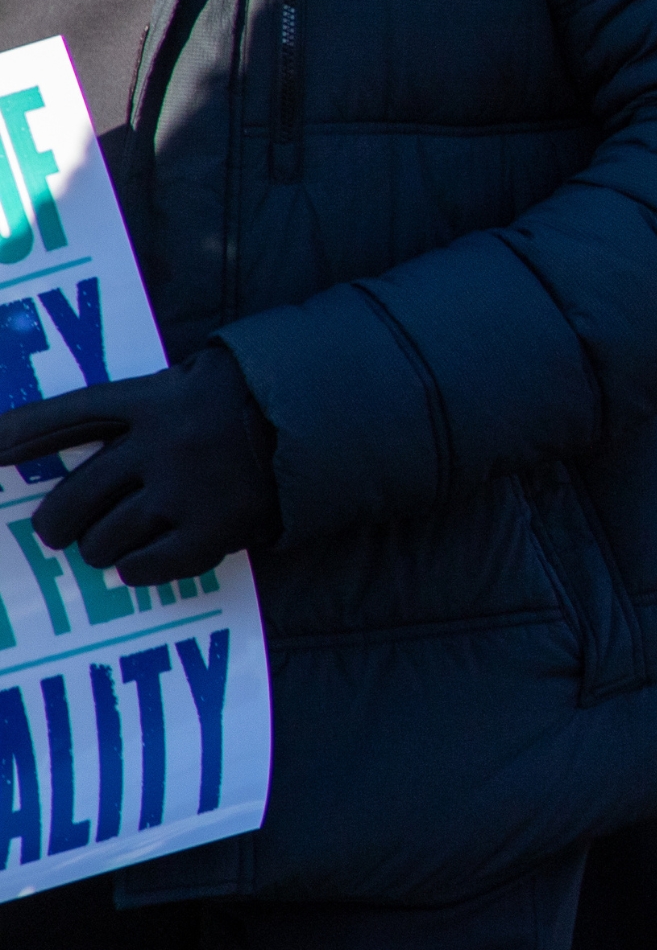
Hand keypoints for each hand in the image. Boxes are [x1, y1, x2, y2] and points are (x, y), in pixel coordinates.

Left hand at [0, 346, 281, 585]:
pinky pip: (149, 566)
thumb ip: (142, 406)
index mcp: (152, 397)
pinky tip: (146, 561)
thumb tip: (77, 442)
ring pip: (104, 541)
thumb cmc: (251, 401)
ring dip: (102, 547)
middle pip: (72, 500)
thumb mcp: (192, 380)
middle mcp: (162, 443)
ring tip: (115, 544)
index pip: (66, 416)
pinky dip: (139, 569)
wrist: (332, 418)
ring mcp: (189, 488)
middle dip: (57, 523)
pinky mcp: (216, 527)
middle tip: (63, 530)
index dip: (18, 434)